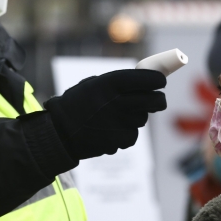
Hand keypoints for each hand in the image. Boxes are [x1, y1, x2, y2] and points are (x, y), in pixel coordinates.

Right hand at [45, 69, 166, 158]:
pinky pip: (133, 134)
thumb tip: (145, 81)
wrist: (59, 132)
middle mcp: (118, 102)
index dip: (158, 80)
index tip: (161, 81)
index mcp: (111, 83)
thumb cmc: (76, 104)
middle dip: (158, 100)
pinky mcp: (121, 140)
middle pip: (154, 101)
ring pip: (142, 118)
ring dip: (136, 116)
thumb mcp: (93, 84)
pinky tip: (109, 130)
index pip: (147, 79)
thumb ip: (118, 83)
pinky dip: (125, 132)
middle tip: (157, 99)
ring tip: (115, 116)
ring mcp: (121, 122)